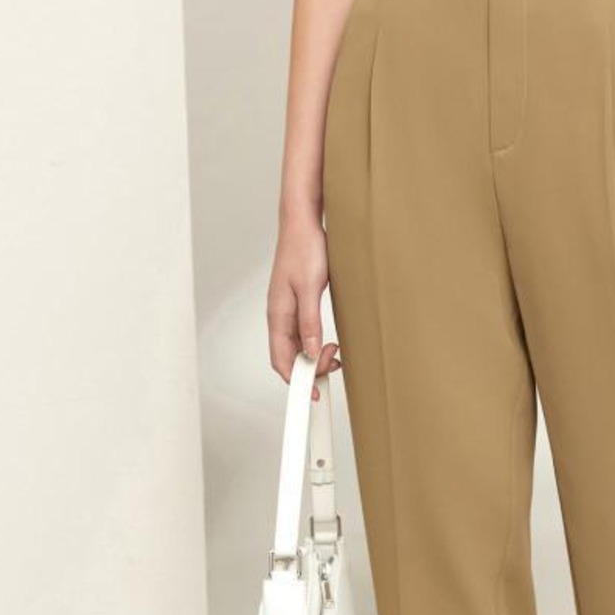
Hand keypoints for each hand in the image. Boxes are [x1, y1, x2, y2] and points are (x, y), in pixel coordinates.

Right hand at [267, 206, 341, 383]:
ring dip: (315, 356)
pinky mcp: (297, 303)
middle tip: (335, 364)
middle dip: (309, 369)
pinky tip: (329, 342)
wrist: (303, 222)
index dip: (296, 381)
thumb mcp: (310, 287)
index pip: (281, 360)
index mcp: (277, 315)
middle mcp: (279, 315)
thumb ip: (309, 321)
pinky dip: (315, 344)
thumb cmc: (303, 248)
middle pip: (288, 358)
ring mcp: (287, 310)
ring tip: (336, 353)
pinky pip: (303, 333)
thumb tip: (311, 351)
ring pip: (297, 347)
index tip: (312, 393)